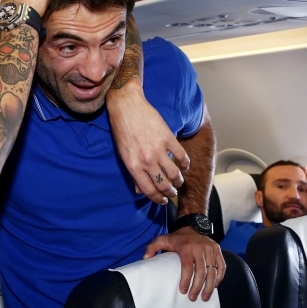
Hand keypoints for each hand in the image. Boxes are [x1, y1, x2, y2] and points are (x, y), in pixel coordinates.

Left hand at [106, 81, 188, 203]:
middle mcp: (146, 161)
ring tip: (179, 182)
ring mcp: (158, 150)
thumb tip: (139, 190)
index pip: (148, 191)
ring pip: (175, 174)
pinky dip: (185, 164)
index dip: (158, 199)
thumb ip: (132, 173)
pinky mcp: (168, 138)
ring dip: (179, 181)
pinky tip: (184, 166)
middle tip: (173, 193)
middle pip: (163, 185)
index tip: (163, 201)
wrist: (127, 106)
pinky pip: (181, 156)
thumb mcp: (122, 153)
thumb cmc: (121, 129)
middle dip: (170, 193)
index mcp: (133, 166)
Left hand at [143, 228, 224, 301]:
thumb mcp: (162, 239)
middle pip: (201, 271)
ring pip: (213, 271)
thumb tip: (145, 259)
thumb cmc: (177, 237)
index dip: (186, 281)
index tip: (183, 291)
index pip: (187, 267)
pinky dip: (219, 277)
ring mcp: (210, 249)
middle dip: (197, 287)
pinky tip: (215, 286)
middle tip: (193, 298)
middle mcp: (200, 248)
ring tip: (205, 297)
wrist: (192, 226)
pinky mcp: (217, 250)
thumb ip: (152, 247)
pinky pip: (221, 266)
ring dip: (209, 286)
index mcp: (187, 247)